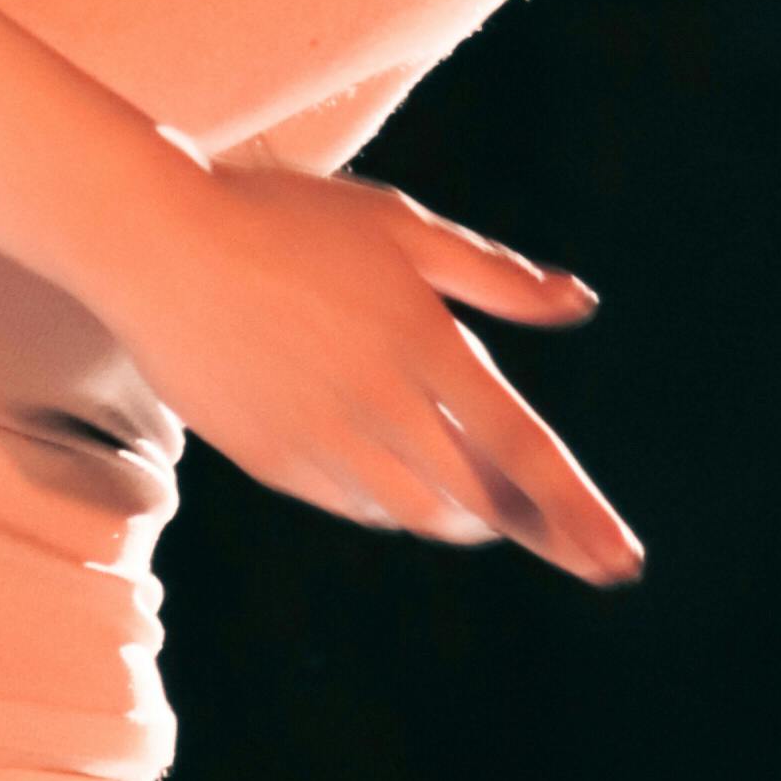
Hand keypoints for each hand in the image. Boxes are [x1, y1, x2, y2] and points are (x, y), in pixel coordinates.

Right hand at [109, 154, 641, 587]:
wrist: (157, 243)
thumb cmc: (287, 218)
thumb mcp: (402, 226)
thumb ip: (494, 276)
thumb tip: (578, 302)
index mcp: (425, 342)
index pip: (522, 449)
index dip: (578, 511)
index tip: (622, 562)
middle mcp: (380, 403)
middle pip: (477, 500)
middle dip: (526, 524)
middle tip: (560, 535)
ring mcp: (322, 438)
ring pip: (417, 513)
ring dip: (461, 517)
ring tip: (482, 508)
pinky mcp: (273, 460)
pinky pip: (355, 506)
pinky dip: (393, 506)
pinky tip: (402, 483)